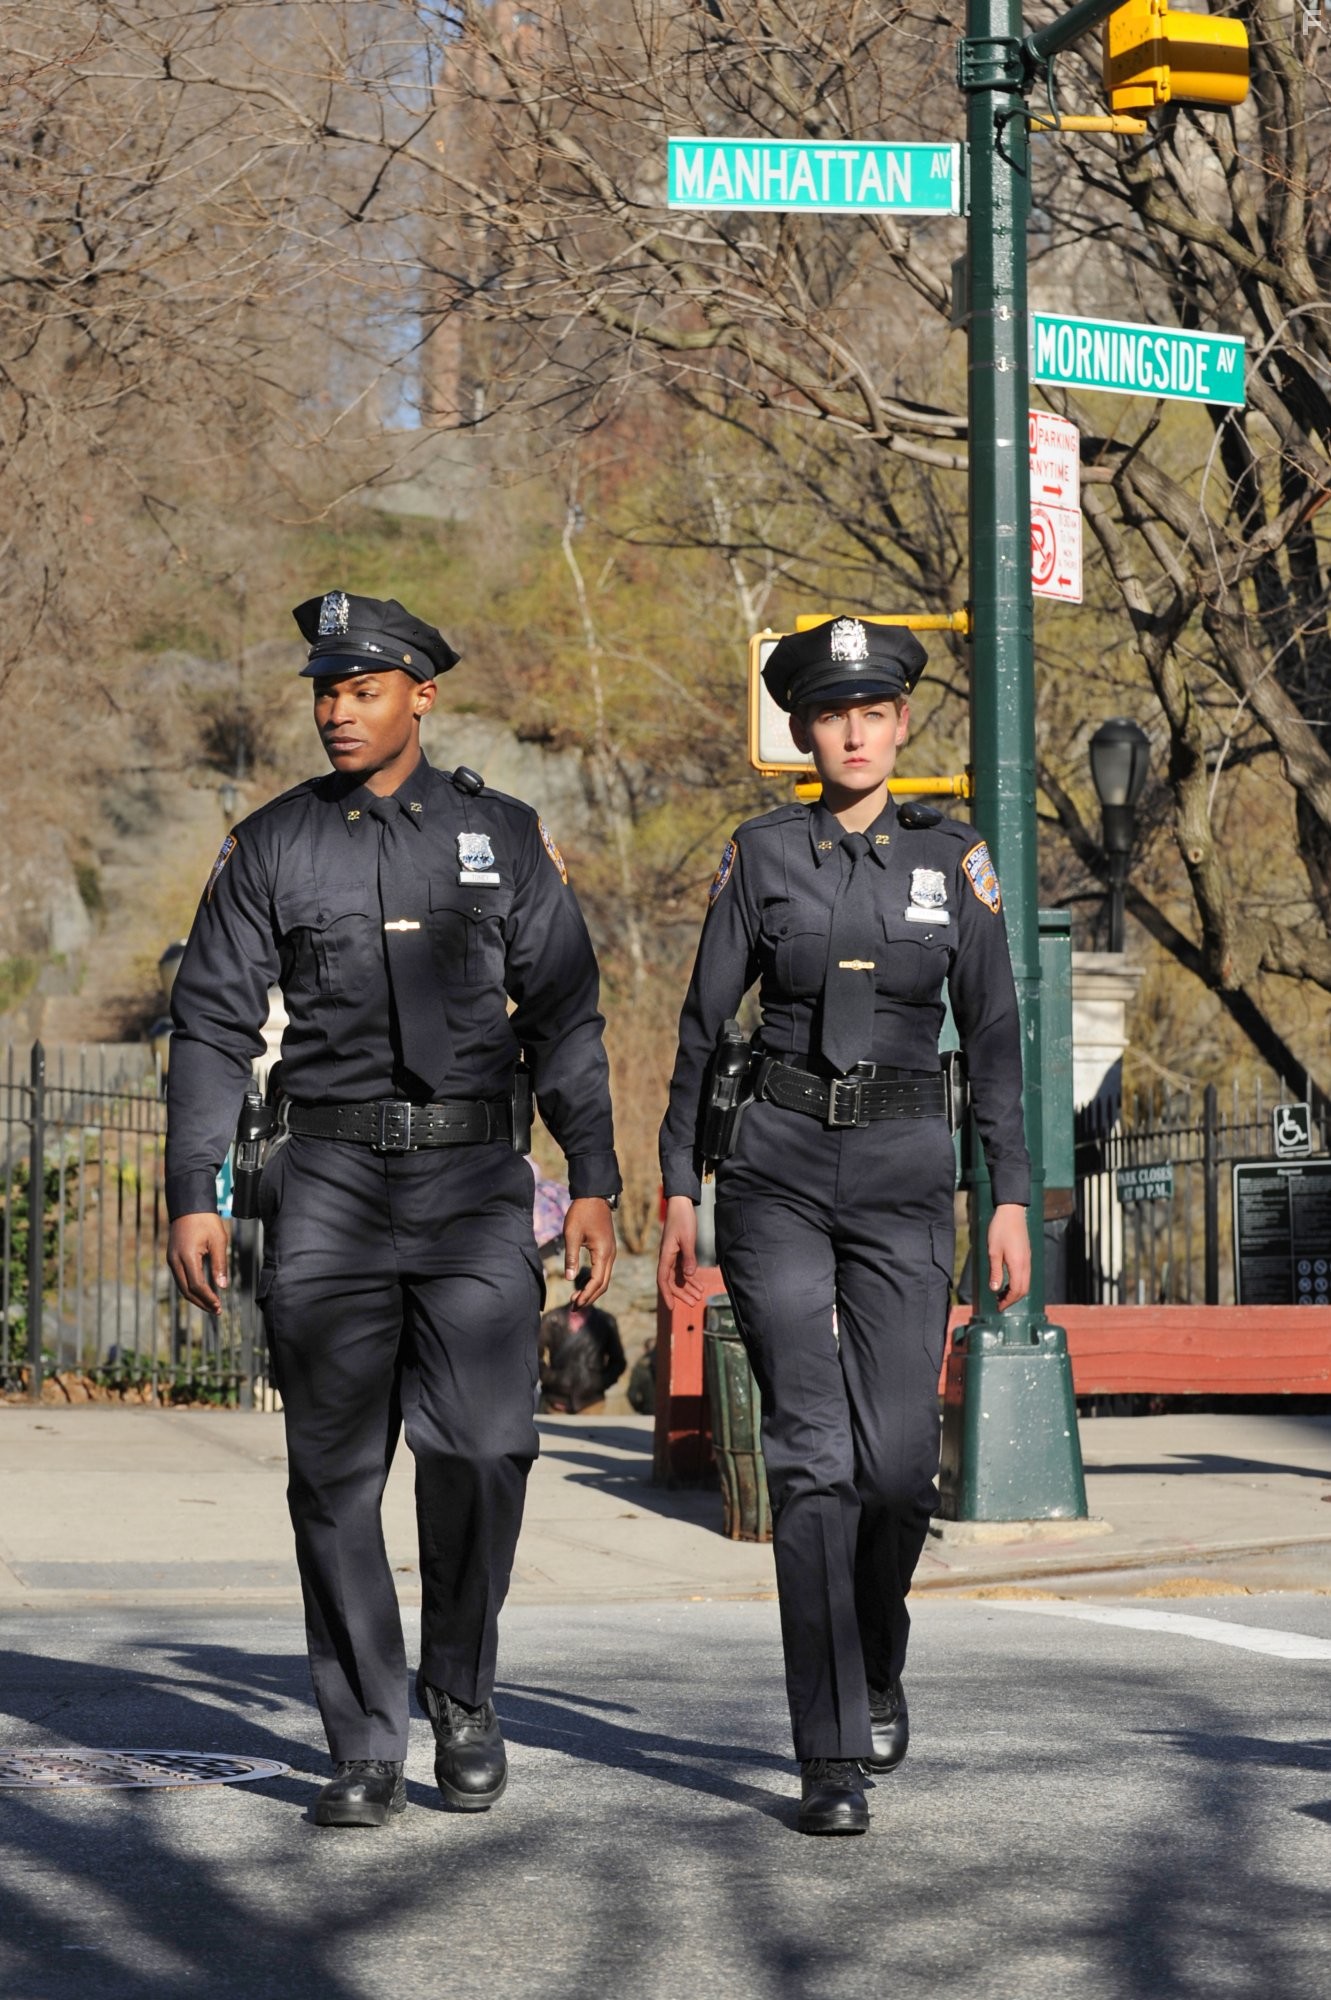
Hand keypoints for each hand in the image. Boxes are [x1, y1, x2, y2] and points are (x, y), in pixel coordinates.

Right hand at [168, 1213, 229, 1314]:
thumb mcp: (218, 1241)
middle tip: (216, 1311)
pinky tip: (202, 1293)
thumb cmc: (206, 1221)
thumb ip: (220, 1264)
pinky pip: (180, 1278)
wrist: (189, 1206)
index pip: (196, 1285)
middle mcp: (175, 1260)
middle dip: (201, 1303)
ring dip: (196, 1298)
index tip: (219, 1305)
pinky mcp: (172, 1258)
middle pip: (186, 1290)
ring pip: (182, 1286)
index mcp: (187, 1256)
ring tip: (211, 1305)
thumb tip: (222, 1287)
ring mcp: (171, 1260)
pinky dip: (190, 1288)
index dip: (208, 1297)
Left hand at [564, 1198, 615, 1305]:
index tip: (574, 1304)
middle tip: (574, 1307)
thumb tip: (569, 1279)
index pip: (597, 1281)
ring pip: (604, 1278)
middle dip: (589, 1297)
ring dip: (592, 1291)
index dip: (586, 1295)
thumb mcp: (572, 1235)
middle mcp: (610, 1255)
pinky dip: (594, 1281)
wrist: (594, 1196)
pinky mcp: (607, 1249)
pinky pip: (603, 1271)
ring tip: (576, 1299)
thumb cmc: (581, 1213)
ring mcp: (610, 1252)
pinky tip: (583, 1284)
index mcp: (603, 1253)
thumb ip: (571, 1257)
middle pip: (603, 1284)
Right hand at [657, 1194, 704, 1309]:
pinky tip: (699, 1284)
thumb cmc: (683, 1219)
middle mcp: (667, 1257)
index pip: (663, 1280)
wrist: (681, 1205)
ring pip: (678, 1277)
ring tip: (700, 1296)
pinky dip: (691, 1277)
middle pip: (672, 1281)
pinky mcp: (679, 1252)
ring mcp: (673, 1255)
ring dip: (688, 1287)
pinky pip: (683, 1269)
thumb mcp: (687, 1239)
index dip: (667, 1294)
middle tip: (694, 1303)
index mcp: (665, 1255)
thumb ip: (688, 1257)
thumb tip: (689, 1275)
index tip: (672, 1308)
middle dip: (682, 1294)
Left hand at [987, 1203, 1030, 1310]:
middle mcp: (1026, 1264)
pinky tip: (1008, 1281)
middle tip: (1000, 1303)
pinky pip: (1026, 1275)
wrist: (1011, 1212)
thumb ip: (995, 1271)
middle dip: (1013, 1299)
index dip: (1008, 1301)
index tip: (998, 1306)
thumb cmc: (1000, 1230)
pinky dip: (1018, 1283)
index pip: (1016, 1290)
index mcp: (1018, 1264)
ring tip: (1002, 1294)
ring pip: (1026, 1283)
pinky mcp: (1027, 1255)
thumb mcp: (993, 1251)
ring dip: (1016, 1292)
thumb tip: (995, 1289)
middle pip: (1024, 1289)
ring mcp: (1028, 1259)